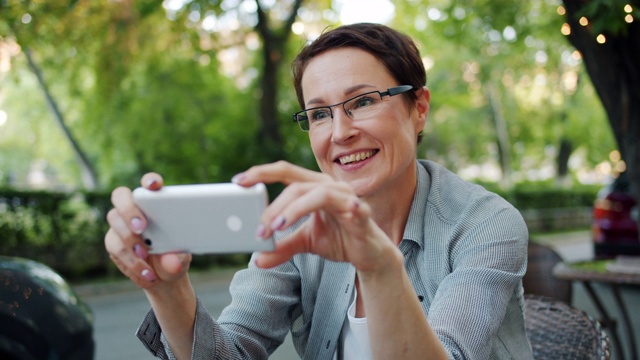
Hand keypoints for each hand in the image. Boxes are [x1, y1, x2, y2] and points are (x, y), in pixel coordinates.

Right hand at [104, 173, 191, 288]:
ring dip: (130, 242)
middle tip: (142, 227)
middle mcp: (134, 208)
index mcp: (156, 202)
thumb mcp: (182, 258)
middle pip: (120, 197)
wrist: (164, 275)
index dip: (150, 180)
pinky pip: (116, 248)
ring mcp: (120, 224)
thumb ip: (178, 258)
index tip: (154, 184)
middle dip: (130, 211)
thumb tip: (172, 261)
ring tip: (146, 258)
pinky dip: (131, 263)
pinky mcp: (113, 241)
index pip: (150, 184)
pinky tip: (145, 274)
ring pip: (115, 224)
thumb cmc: (175, 256)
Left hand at [233, 161, 395, 271]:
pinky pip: (353, 207)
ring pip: (318, 194)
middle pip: (297, 186)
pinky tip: (345, 210)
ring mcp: (346, 198)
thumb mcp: (305, 242)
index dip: (262, 173)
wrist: (370, 255)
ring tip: (276, 228)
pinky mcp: (361, 214)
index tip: (238, 180)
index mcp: (314, 187)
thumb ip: (282, 247)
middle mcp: (330, 187)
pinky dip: (347, 207)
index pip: (285, 172)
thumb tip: (258, 259)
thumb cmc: (340, 239)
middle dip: (274, 207)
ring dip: (294, 210)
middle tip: (259, 230)